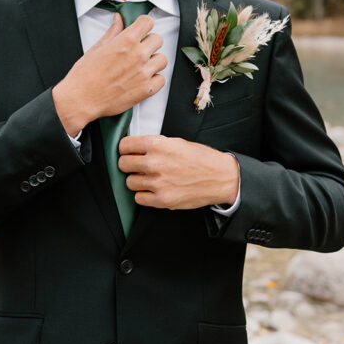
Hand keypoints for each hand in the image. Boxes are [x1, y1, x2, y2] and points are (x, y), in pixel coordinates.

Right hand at [53, 14, 167, 135]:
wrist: (81, 99)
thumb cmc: (85, 75)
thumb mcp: (97, 47)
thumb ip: (113, 32)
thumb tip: (119, 19)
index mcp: (126, 40)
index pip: (147, 22)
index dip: (143, 25)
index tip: (140, 30)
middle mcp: (138, 55)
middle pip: (158, 39)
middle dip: (149, 43)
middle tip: (139, 50)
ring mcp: (144, 73)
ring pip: (162, 59)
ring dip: (153, 61)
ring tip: (141, 66)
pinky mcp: (146, 89)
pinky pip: (161, 79)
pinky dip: (154, 79)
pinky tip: (142, 79)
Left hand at [118, 135, 239, 210]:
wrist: (221, 178)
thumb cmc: (201, 159)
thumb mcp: (177, 142)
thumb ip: (155, 145)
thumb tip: (135, 149)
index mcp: (158, 145)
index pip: (124, 146)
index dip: (126, 149)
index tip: (128, 152)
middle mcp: (155, 163)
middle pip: (123, 164)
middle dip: (129, 165)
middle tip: (138, 166)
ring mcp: (157, 183)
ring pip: (129, 182)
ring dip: (137, 180)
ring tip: (149, 178)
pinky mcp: (162, 200)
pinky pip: (139, 198)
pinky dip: (144, 195)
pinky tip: (154, 189)